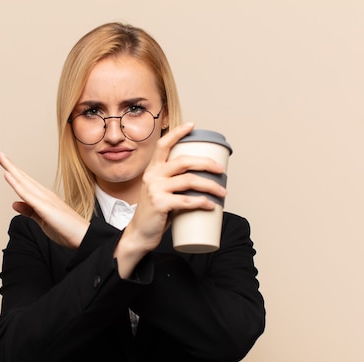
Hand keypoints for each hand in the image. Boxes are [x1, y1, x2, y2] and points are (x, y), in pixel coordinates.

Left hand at [0, 149, 88, 248]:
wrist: (83, 237)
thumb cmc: (66, 229)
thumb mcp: (42, 221)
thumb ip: (29, 211)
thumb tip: (14, 204)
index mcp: (43, 197)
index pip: (24, 181)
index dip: (11, 169)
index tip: (0, 159)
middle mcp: (43, 194)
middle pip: (21, 176)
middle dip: (7, 163)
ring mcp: (44, 199)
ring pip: (23, 181)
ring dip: (9, 167)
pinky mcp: (45, 207)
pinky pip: (27, 194)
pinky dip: (16, 184)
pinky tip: (7, 174)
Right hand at [114, 123, 227, 276]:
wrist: (139, 233)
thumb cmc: (155, 213)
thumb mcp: (160, 191)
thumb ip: (175, 183)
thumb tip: (203, 180)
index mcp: (152, 170)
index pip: (164, 145)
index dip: (178, 133)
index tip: (192, 125)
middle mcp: (152, 176)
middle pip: (184, 161)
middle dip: (206, 163)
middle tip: (220, 170)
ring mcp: (155, 189)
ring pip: (189, 181)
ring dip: (211, 185)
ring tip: (223, 192)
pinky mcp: (160, 204)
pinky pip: (186, 201)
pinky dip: (202, 202)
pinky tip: (211, 205)